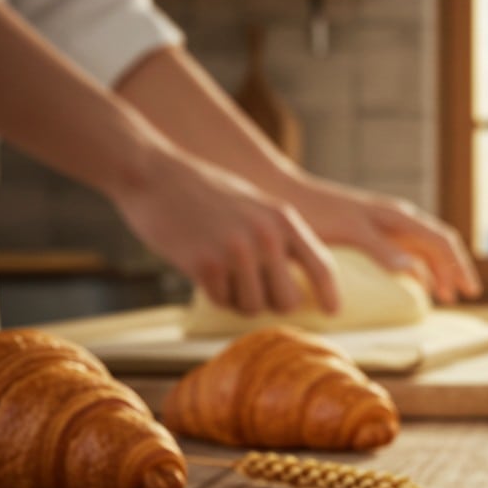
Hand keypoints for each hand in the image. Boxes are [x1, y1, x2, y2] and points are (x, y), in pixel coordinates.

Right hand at [109, 146, 338, 315]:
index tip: (332, 312)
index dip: (329, 294)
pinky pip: (223, 302)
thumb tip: (302, 286)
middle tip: (257, 292)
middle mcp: (266, 236)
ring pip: (254, 307)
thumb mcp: (258, 206)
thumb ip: (282, 238)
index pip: (321, 267)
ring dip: (240, 300)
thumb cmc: (207, 194)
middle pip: (288, 300)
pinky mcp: (205, 265)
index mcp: (284, 219)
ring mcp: (236, 251)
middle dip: (274, 303)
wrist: (155, 175)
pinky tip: (204, 271)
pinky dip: (216, 294)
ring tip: (226, 275)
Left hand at [270, 176, 481, 304]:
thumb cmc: (315, 213)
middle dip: (454, 270)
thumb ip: (380, 249)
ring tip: (445, 296)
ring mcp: (383, 225)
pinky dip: (417, 269)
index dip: (458, 267)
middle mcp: (396, 219)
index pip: (441, 242)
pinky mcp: (369, 233)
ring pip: (422, 249)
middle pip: (437, 245)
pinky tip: (415, 285)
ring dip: (437, 271)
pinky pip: (404, 252)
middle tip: (465, 296)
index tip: (470, 290)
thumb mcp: (349, 231)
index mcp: (397, 217)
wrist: (283, 196)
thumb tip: (412, 269)